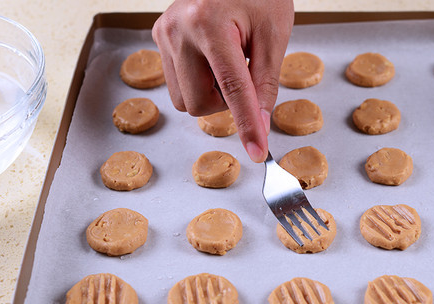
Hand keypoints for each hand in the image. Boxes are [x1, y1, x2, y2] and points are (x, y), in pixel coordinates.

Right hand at [152, 0, 293, 161]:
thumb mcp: (273, 35)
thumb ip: (265, 83)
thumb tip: (259, 124)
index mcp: (208, 23)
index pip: (232, 89)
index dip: (247, 124)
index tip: (257, 150)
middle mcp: (178, 29)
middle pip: (198, 104)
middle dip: (226, 103)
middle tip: (245, 74)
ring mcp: (164, 33)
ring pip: (185, 99)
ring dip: (211, 93)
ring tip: (228, 61)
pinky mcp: (159, 37)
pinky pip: (178, 83)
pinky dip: (199, 81)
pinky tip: (212, 57)